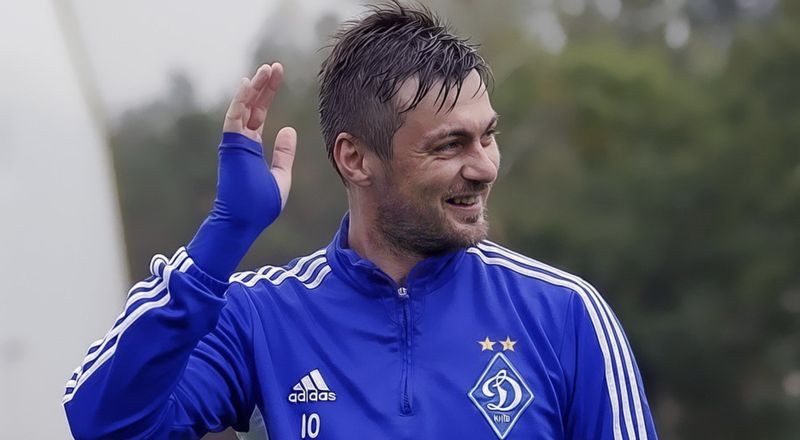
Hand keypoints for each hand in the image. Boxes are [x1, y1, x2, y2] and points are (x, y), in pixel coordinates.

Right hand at [223, 63, 295, 207]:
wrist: (244, 221)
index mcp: (252, 147)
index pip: (260, 113)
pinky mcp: (231, 146)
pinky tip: (248, 82)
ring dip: (254, 87)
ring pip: (244, 107)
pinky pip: (234, 117)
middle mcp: (242, 141)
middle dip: (264, 85)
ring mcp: (235, 142)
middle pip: (253, 105)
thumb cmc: (259, 205)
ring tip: (267, 68)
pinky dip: (241, 100)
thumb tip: (288, 130)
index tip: (277, 76)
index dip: (268, 94)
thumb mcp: (280, 177)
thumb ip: (283, 154)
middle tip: (275, 66)